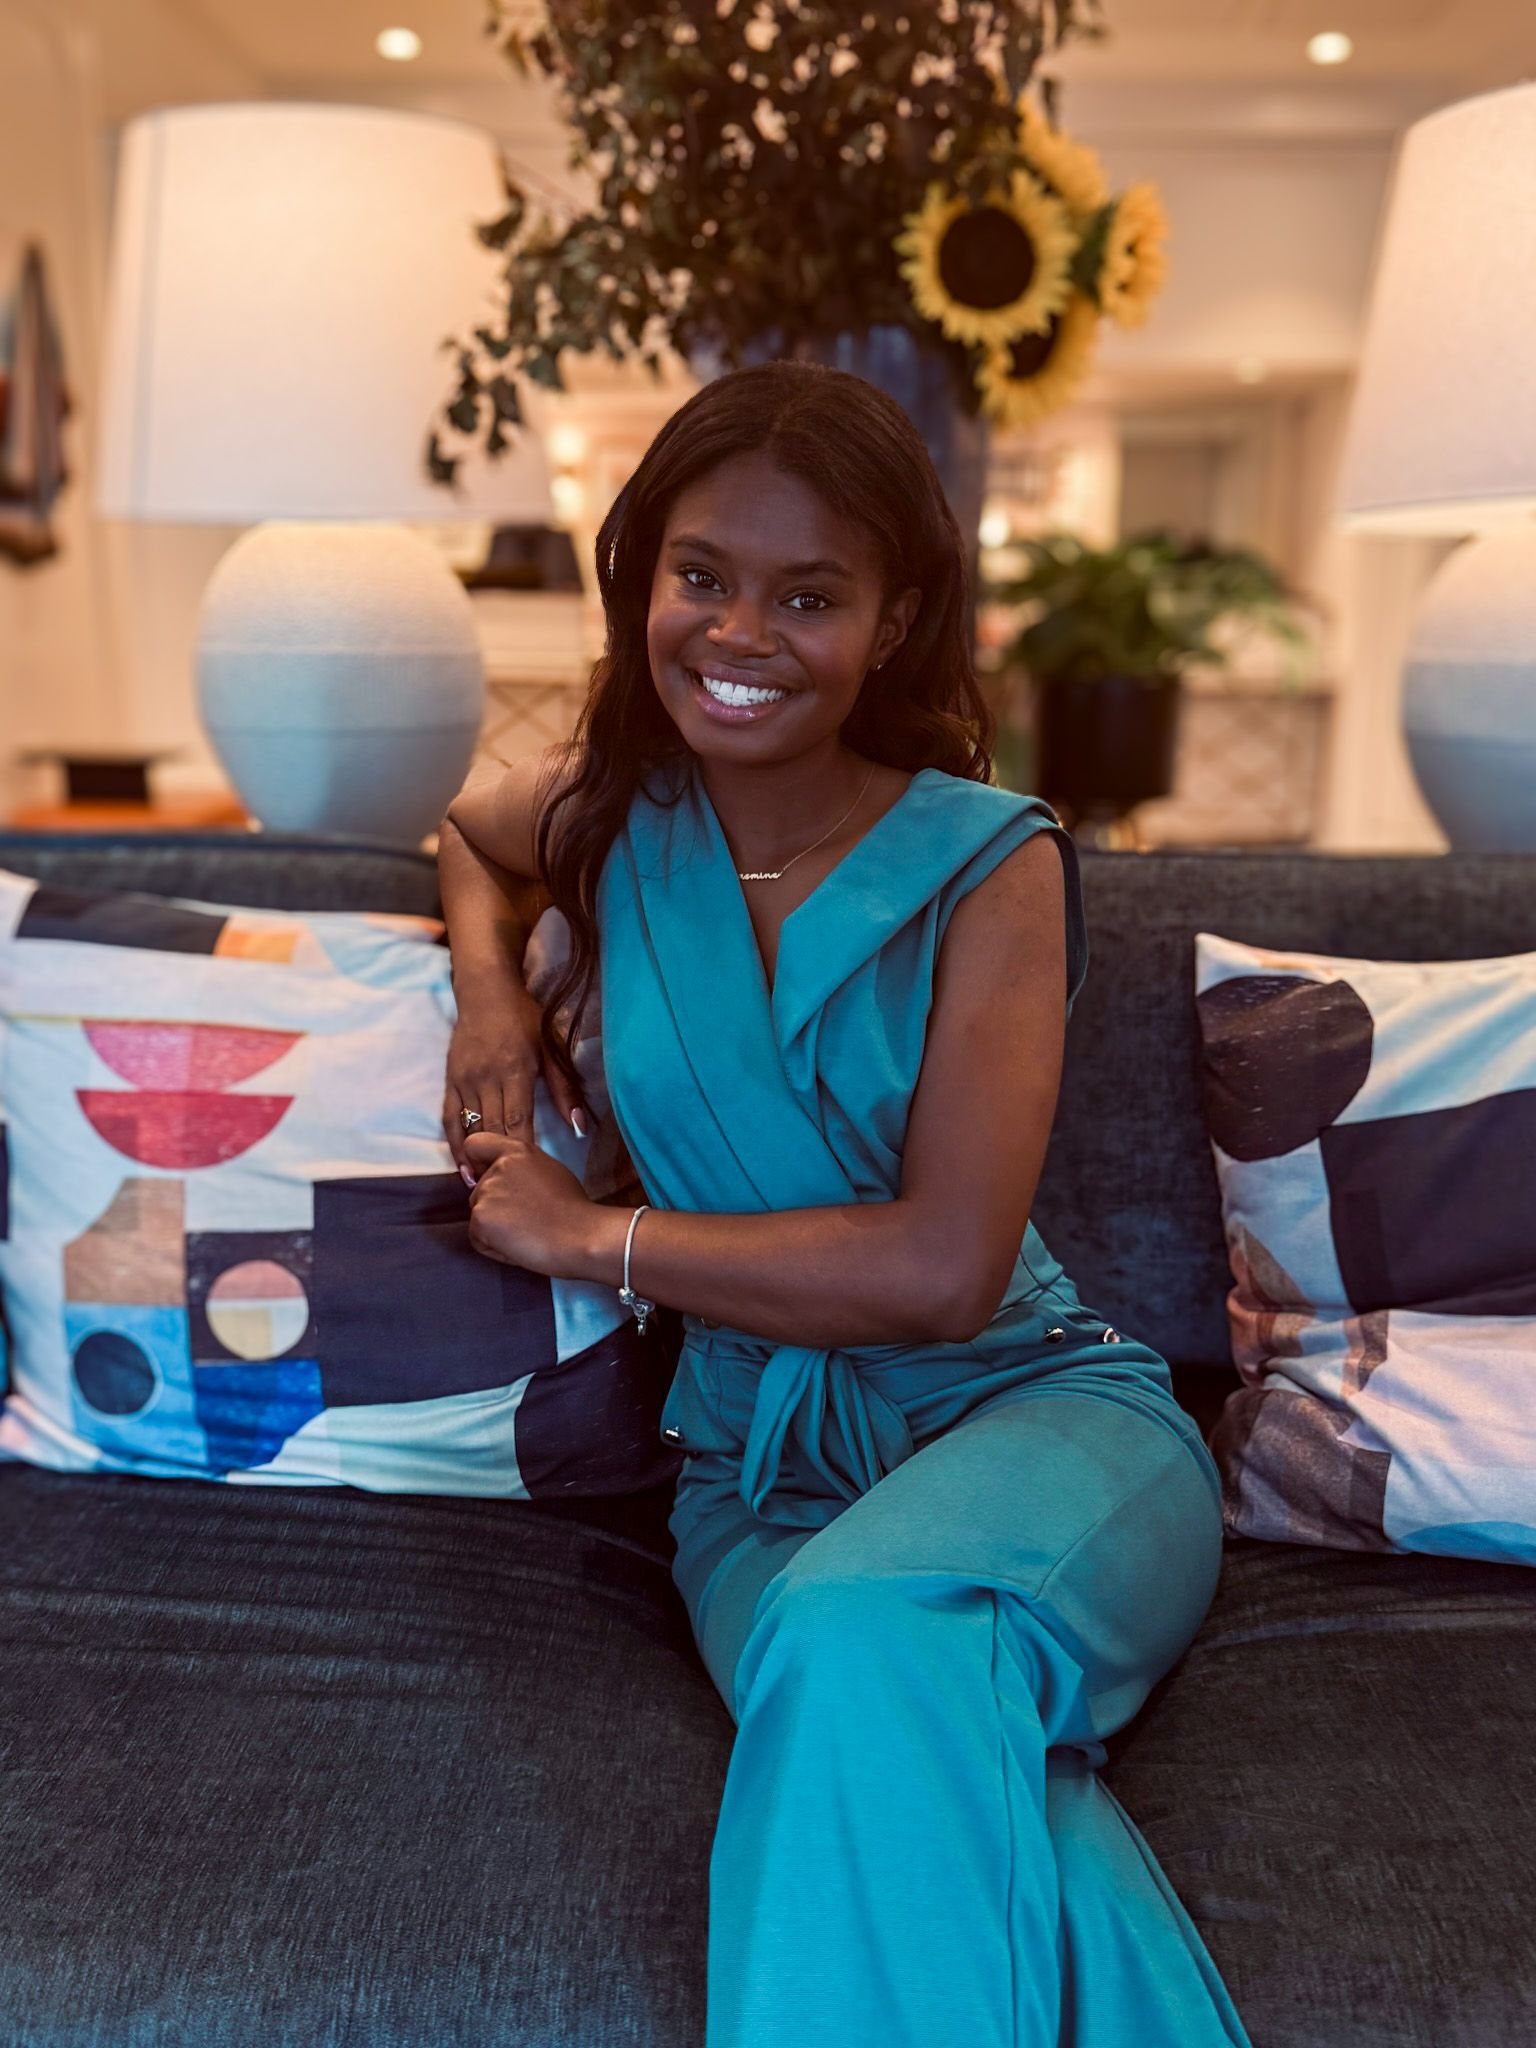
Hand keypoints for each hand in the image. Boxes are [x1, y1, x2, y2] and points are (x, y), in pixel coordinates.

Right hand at [444, 980, 589, 1185]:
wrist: (485, 991)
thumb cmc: (525, 1018)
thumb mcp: (551, 1048)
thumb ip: (564, 1088)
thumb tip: (579, 1124)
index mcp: (516, 1070)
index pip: (518, 1119)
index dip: (522, 1150)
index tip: (530, 1176)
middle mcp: (487, 1077)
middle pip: (493, 1128)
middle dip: (499, 1162)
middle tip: (508, 1193)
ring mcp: (465, 1079)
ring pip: (470, 1127)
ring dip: (477, 1159)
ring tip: (485, 1189)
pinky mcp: (450, 1079)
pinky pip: (451, 1117)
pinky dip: (455, 1143)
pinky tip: (463, 1165)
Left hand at [463, 1130, 594, 1277]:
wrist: (582, 1235)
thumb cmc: (575, 1212)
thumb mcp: (551, 1172)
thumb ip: (524, 1170)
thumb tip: (513, 1182)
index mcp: (518, 1151)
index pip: (476, 1145)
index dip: (476, 1163)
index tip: (483, 1177)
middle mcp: (499, 1166)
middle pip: (478, 1190)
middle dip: (494, 1208)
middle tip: (526, 1220)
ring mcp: (487, 1191)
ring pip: (478, 1216)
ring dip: (495, 1230)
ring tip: (527, 1233)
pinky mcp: (481, 1217)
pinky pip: (478, 1238)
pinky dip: (494, 1248)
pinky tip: (520, 1245)